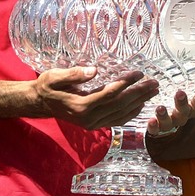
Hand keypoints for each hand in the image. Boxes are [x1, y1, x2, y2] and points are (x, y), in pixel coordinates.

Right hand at [31, 66, 158, 129]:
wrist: (40, 103)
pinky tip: (140, 106)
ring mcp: (92, 124)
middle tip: (154, 82)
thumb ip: (74, 74)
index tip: (139, 73)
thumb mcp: (55, 76)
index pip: (109, 93)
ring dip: (139, 102)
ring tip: (152, 91)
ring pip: (121, 114)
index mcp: (81, 106)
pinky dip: (131, 114)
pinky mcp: (94, 125)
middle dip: (139, 93)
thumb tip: (93, 70)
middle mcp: (89, 118)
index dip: (125, 83)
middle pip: (119, 105)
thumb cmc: (47, 86)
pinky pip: (116, 120)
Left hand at [145, 77, 194, 136]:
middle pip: (183, 112)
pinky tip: (151, 121)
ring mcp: (170, 126)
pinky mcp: (157, 132)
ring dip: (164, 116)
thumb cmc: (186, 112)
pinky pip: (155, 131)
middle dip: (182, 103)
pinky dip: (153, 127)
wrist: (173, 138)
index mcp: (192, 110)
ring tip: (160, 108)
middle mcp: (182, 119)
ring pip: (168, 122)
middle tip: (180, 93)